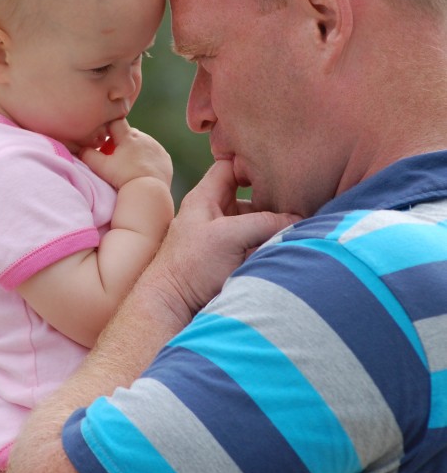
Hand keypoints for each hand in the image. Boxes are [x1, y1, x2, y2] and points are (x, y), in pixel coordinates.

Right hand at [79, 118, 172, 189]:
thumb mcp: (102, 167)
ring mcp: (156, 147)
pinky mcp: (165, 157)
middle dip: (121, 142)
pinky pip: (153, 153)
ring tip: (128, 166)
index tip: (105, 138)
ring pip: (142, 143)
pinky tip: (141, 169)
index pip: (116, 122)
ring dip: (134, 150)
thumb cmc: (123, 178)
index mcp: (129, 136)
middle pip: (129, 134)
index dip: (109, 129)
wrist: (149, 192)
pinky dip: (147, 158)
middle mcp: (144, 138)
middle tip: (114, 157)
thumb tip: (79, 148)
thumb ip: (88, 155)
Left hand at [141, 160, 300, 321]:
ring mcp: (224, 238)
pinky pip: (258, 245)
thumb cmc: (191, 267)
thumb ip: (264, 221)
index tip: (278, 170)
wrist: (173, 309)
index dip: (252, 164)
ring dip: (275, 227)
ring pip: (258, 222)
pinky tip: (287, 248)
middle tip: (297, 204)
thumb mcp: (228, 235)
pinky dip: (271, 245)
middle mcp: (215, 215)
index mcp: (205, 198)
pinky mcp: (233, 260)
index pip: (230, 166)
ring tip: (296, 230)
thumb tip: (299, 219)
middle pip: (251, 196)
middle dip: (273, 201)